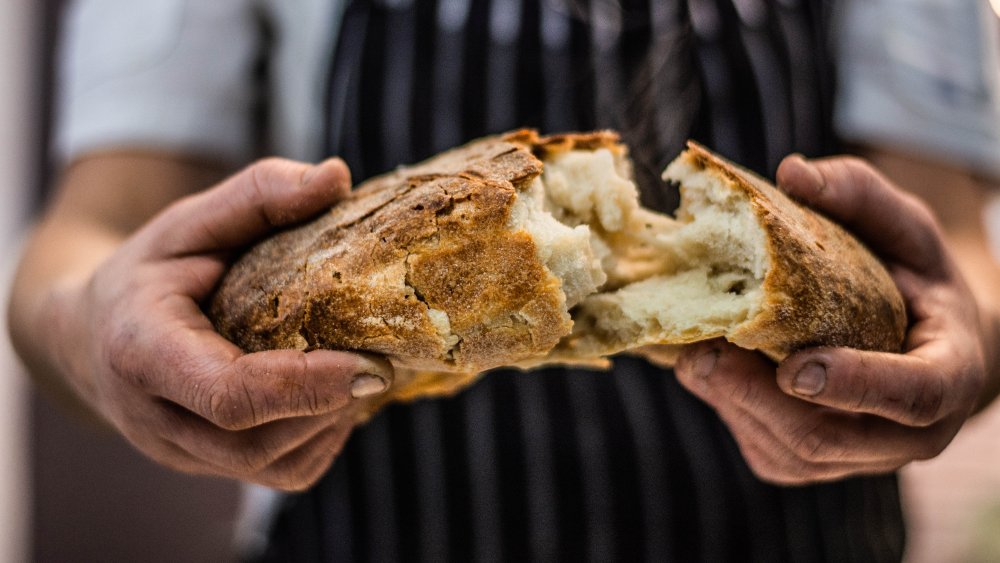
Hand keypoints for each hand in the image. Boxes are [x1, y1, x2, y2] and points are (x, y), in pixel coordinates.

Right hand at [50, 157, 392, 489]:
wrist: (89, 334)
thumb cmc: (147, 272)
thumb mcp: (187, 222)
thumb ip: (257, 196)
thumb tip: (336, 176)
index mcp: (142, 354)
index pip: (228, 395)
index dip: (305, 385)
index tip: (371, 363)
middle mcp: (156, 419)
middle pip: (256, 444)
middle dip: (332, 407)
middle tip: (386, 363)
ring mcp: (180, 454)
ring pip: (273, 468)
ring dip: (332, 425)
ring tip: (366, 375)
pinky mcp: (208, 467)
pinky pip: (277, 473)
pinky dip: (321, 440)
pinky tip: (337, 397)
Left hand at [675, 154, 992, 484]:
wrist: (917, 339)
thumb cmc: (911, 277)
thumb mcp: (903, 226)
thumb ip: (860, 194)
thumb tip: (792, 172)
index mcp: (948, 374)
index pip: (914, 396)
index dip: (857, 385)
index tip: (796, 366)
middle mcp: (907, 434)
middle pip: (829, 437)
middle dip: (757, 397)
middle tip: (702, 353)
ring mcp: (860, 457)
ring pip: (789, 454)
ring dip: (731, 405)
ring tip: (691, 353)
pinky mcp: (815, 464)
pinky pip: (767, 453)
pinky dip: (728, 412)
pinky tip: (707, 369)